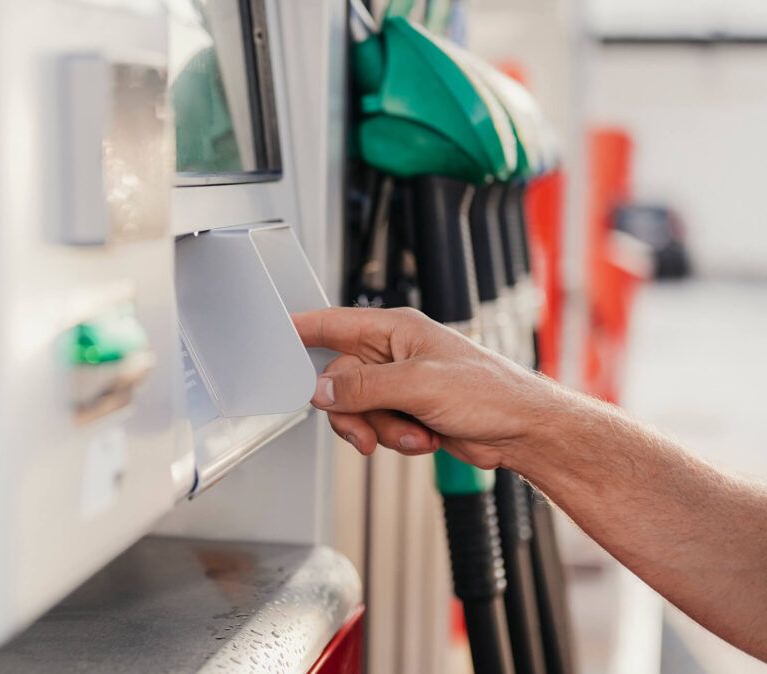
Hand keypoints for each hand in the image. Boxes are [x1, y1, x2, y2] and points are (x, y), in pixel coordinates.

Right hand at [293, 307, 557, 468]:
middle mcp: (392, 354)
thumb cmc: (489, 392)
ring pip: (356, 410)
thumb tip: (322, 391)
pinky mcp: (406, 411)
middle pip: (339, 382)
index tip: (272, 337)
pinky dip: (396, 440)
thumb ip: (364, 388)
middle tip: (368, 430)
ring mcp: (399, 384)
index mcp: (395, 330)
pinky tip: (425, 439)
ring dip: (382, 431)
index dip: (301, 330)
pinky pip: (376, 427)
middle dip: (355, 412)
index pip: (332, 324)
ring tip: (416, 434)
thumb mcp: (419, 386)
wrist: (522, 431)